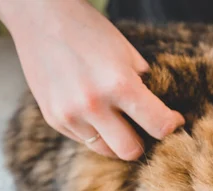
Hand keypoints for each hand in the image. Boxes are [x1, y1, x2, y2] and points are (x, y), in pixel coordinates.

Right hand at [0, 0, 183, 159]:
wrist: (39, 16)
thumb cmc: (89, 31)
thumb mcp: (127, 53)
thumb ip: (144, 86)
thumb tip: (160, 113)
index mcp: (119, 85)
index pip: (159, 126)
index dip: (172, 126)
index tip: (173, 120)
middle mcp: (93, 105)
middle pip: (131, 151)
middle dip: (143, 143)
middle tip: (145, 130)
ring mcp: (70, 115)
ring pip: (106, 150)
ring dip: (118, 142)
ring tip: (120, 123)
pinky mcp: (54, 120)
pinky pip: (84, 140)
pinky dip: (95, 132)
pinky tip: (94, 112)